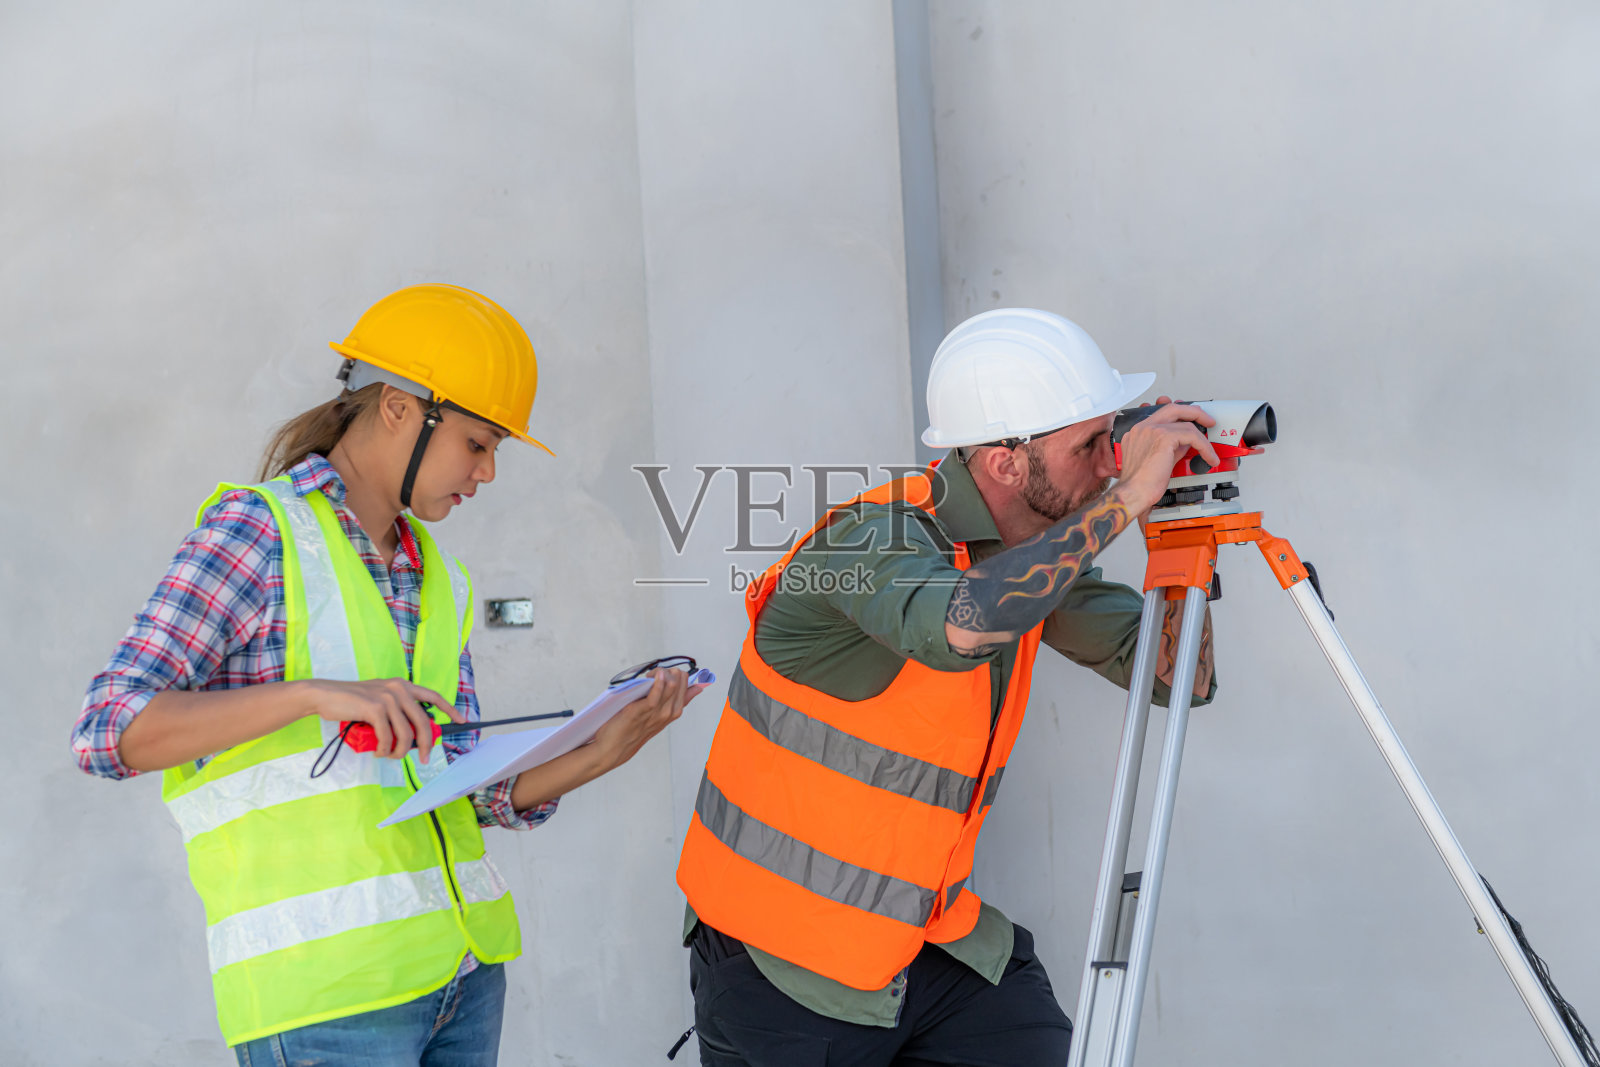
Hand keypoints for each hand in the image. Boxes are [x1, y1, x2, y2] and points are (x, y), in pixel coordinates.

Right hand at [300, 678, 461, 762]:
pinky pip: (387, 737)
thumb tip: (413, 734)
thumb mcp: (379, 701)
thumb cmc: (352, 702)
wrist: (325, 695)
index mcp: (402, 685)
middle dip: (426, 744)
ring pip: (405, 734)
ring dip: (400, 751)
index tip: (461, 720)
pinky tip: (379, 752)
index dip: (449, 709)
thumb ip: (397, 710)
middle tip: (425, 758)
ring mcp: (388, 698)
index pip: (432, 696)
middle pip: (423, 722)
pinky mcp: (375, 708)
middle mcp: (398, 689)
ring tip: (390, 756)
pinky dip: (385, 750)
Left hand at [589, 668, 704, 773]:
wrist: (615, 747)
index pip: (686, 682)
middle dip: (667, 670)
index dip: (673, 672)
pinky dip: (657, 682)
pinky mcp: (644, 710)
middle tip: (651, 675)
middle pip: (680, 680)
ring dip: (660, 673)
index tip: (659, 674)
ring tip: (648, 677)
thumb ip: (675, 700)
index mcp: (675, 710)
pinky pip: (656, 693)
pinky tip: (653, 676)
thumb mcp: (658, 715)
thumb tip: (696, 688)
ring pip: (672, 684)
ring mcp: (659, 712)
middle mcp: (670, 711)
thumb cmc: (634, 729)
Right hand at [1116, 396, 1217, 517]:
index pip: (1162, 414)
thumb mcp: (1158, 460)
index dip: (1180, 413)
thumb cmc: (1140, 483)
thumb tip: (1186, 443)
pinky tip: (1208, 457)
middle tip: (1207, 420)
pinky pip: (1191, 435)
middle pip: (1172, 408)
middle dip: (1194, 412)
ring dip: (1202, 436)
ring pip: (1184, 422)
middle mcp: (1142, 428)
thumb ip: (1171, 447)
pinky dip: (1204, 446)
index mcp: (1138, 432)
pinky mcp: (1163, 437)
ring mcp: (1151, 430)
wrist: (1133, 493)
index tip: (1190, 417)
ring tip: (1210, 448)